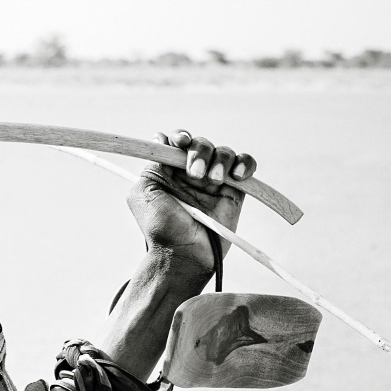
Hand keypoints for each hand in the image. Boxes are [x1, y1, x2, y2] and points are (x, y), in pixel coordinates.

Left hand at [125, 129, 256, 276]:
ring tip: (212, 180)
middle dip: (199, 152)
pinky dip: (244, 164)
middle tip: (194, 174)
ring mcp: (213, 180)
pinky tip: (236, 176)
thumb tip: (161, 141)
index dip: (180, 137)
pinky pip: (246, 166)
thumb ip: (153, 164)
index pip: (177, 142)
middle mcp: (190, 172)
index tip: (180, 143)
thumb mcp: (145, 191)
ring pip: (224, 152)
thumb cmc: (160, 226)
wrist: (183, 253)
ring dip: (219, 160)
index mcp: (168, 170)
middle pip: (201, 143)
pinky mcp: (234, 191)